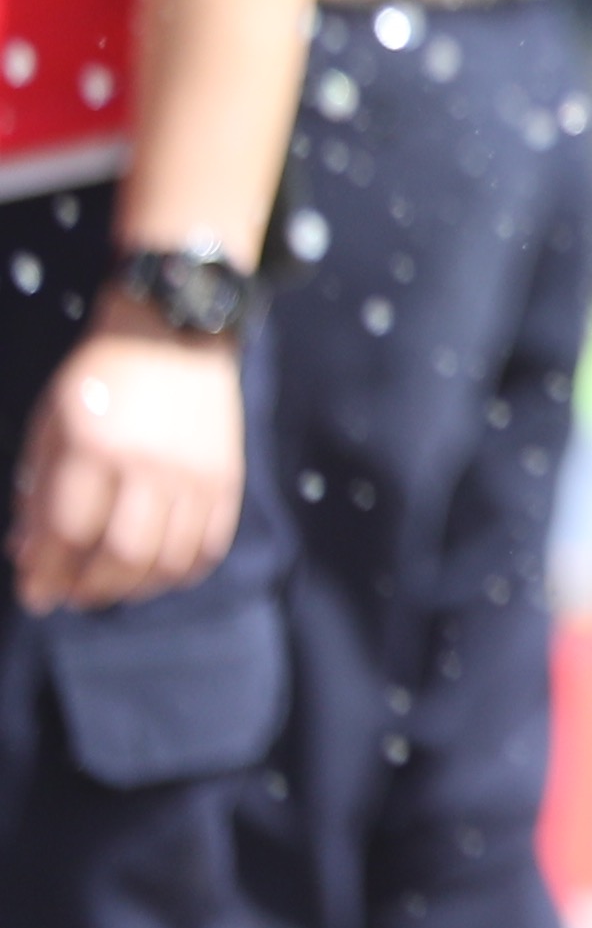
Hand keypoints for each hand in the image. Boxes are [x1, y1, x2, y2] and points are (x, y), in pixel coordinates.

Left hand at [14, 327, 243, 610]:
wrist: (175, 332)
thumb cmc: (100, 380)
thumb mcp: (50, 426)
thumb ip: (37, 493)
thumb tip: (28, 556)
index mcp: (94, 447)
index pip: (68, 533)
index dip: (46, 573)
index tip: (34, 593)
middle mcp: (150, 463)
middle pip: (123, 556)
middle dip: (89, 588)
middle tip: (71, 594)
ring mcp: (196, 472)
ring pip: (168, 560)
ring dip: (133, 588)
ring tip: (110, 586)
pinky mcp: (227, 477)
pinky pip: (208, 547)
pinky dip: (180, 572)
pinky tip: (156, 571)